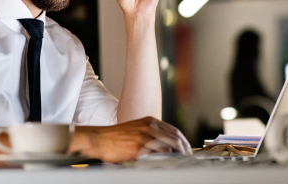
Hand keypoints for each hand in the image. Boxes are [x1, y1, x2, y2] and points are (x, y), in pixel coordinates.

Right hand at [71, 116, 191, 162]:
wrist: (100, 139)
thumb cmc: (116, 137)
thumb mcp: (136, 129)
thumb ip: (151, 134)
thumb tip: (166, 146)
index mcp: (150, 121)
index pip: (175, 131)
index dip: (184, 142)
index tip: (187, 151)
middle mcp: (149, 126)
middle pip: (176, 138)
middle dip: (184, 151)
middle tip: (187, 160)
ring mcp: (144, 136)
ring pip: (170, 147)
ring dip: (177, 157)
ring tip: (180, 164)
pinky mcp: (139, 147)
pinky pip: (158, 155)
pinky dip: (165, 160)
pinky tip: (167, 165)